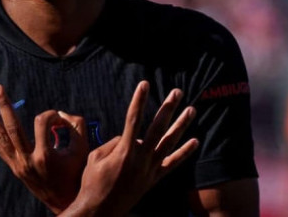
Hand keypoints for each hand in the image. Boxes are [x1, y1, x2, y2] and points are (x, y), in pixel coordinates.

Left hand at [0, 84, 88, 213]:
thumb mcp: (82, 149)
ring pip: (0, 137)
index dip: (52, 115)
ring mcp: (18, 164)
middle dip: (4, 105)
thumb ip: (76, 125)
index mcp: (45, 156)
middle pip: (13, 127)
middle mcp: (27, 160)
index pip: (42, 122)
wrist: (64, 201)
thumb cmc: (75, 173)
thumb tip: (60, 114)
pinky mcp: (14, 167)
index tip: (60, 120)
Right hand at [65, 81, 198, 216]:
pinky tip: (195, 141)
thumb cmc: (92, 182)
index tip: (144, 84)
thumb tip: (128, 136)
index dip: (139, 100)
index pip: (133, 119)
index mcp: (124, 151)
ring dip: (181, 125)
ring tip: (192, 110)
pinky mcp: (153, 179)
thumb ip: (113, 143)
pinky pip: (172, 164)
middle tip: (177, 92)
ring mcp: (150, 170)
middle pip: (158, 128)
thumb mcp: (95, 157)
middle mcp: (141, 159)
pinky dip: (184, 153)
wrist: (99, 211)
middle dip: (168, 108)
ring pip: (169, 143)